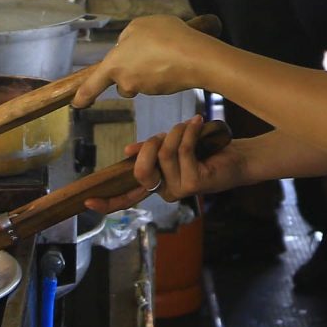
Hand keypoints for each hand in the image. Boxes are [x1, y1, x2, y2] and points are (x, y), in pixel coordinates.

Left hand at [70, 15, 221, 107]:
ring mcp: (145, 88)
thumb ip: (127, 37)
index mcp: (114, 64)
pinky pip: (158, 79)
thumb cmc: (165, 37)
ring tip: (165, 49)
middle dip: (131, 67)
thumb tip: (126, 46)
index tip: (76, 104)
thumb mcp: (139, 25)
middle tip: (148, 48)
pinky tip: (175, 58)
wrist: (195, 57)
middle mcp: (127, 81)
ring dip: (149, 67)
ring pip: (141, 78)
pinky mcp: (162, 90)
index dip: (84, 95)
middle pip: (123, 78)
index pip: (93, 84)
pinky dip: (163, 70)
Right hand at [120, 117, 248, 201]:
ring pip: (164, 154)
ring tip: (188, 125)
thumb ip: (150, 150)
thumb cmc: (204, 150)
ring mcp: (180, 190)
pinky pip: (182, 151)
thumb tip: (127, 151)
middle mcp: (165, 191)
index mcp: (155, 184)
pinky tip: (197, 123)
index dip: (108, 202)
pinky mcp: (195, 183)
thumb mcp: (171, 147)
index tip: (88, 202)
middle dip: (150, 145)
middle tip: (165, 133)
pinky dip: (188, 132)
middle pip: (141, 170)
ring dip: (175, 133)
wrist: (238, 157)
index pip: (127, 198)